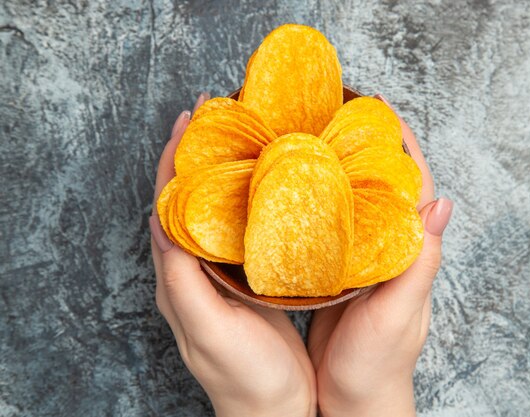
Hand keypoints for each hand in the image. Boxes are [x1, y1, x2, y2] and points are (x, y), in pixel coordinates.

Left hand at [149, 94, 315, 416]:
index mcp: (177, 277)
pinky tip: (265, 188)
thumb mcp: (209, 333)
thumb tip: (164, 227)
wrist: (273, 407)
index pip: (166, 206)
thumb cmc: (244, 377)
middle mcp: (192, 271)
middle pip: (186, 200)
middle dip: (196, 156)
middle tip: (217, 119)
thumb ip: (183, 285)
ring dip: (220, 172)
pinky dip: (244, 199)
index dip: (174, 161)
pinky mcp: (244, 280)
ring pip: (212, 211)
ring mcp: (218, 274)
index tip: (190, 121)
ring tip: (241, 141)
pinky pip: (237, 228)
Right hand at [307, 94, 452, 416]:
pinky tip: (296, 192)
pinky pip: (333, 227)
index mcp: (412, 252)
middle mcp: (390, 249)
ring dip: (339, 172)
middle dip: (365, 149)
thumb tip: (443, 203)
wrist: (353, 397)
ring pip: (355, 203)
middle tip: (335, 116)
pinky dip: (320, 204)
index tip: (380, 108)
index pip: (415, 185)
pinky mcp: (339, 273)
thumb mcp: (400, 312)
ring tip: (312, 141)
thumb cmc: (380, 362)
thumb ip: (421, 262)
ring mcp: (363, 260)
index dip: (402, 145)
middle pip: (382, 187)